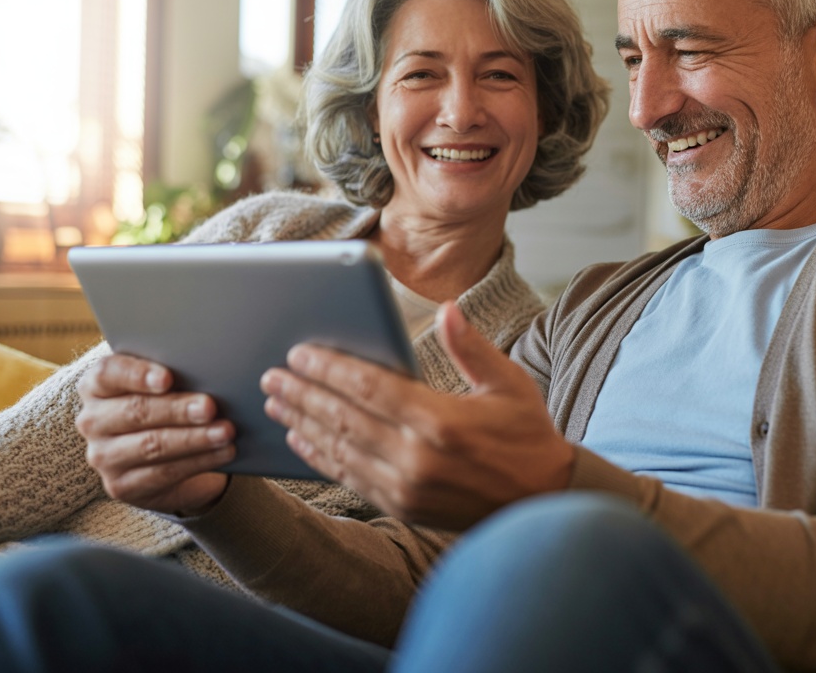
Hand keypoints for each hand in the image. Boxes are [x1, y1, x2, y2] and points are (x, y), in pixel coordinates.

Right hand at [76, 354, 233, 515]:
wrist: (160, 453)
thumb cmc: (165, 404)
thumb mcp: (164, 385)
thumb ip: (175, 373)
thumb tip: (209, 371)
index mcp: (96, 385)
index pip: (108, 373)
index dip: (138, 375)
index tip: (168, 379)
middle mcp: (92, 420)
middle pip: (135, 411)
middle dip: (177, 409)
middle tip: (210, 406)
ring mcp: (103, 456)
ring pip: (151, 445)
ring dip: (194, 438)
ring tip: (225, 431)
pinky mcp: (121, 486)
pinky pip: (164, 473)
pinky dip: (199, 461)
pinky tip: (223, 452)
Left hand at [260, 302, 573, 529]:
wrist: (542, 503)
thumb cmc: (527, 436)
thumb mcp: (510, 385)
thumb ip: (472, 348)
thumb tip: (448, 309)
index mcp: (440, 421)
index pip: (370, 388)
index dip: (330, 368)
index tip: (300, 352)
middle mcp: (416, 457)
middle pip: (344, 417)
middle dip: (303, 393)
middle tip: (272, 374)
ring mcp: (406, 487)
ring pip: (339, 448)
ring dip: (303, 422)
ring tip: (275, 402)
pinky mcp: (402, 507)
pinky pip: (349, 477)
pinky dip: (320, 456)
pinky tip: (301, 438)